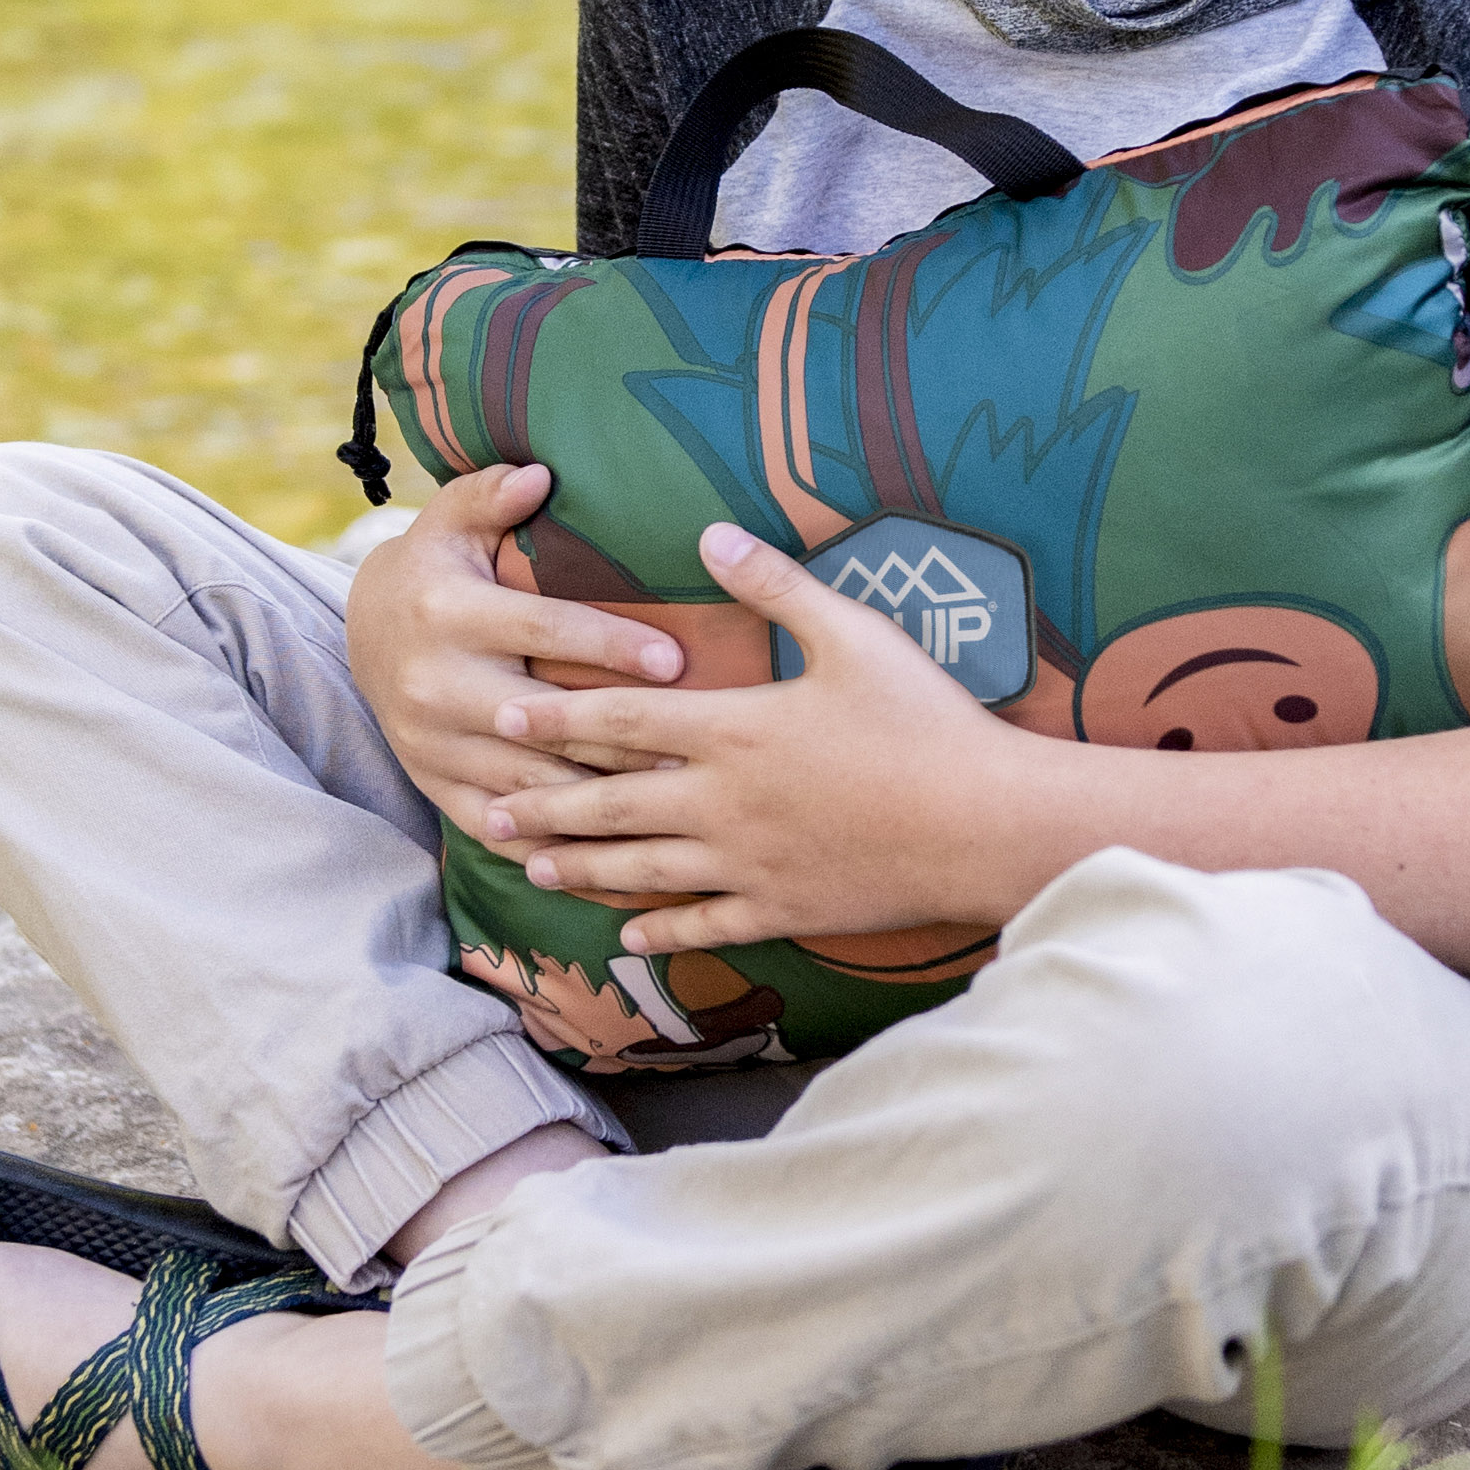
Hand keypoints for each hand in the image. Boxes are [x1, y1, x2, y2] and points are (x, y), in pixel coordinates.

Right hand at [344, 464, 690, 838]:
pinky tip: (615, 862)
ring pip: (526, 787)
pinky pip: (499, 832)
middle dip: (620, 739)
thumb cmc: (436, 566)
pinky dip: (556, 851)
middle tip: (696, 751)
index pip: (543, 630)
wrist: (364, 632)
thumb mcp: (452, 520)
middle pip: (543, 722)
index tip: (677, 659)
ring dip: (598, 805)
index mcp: (449, 614)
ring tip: (670, 810)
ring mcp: (432, 746)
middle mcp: (436, 685)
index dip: (610, 645)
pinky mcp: (434, 787)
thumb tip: (538, 473)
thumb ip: (490, 493)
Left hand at [478, 520, 1035, 954]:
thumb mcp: (853, 634)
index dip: (558, 718)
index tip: (505, 715)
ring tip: (533, 864)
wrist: (982, 823)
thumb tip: (712, 533)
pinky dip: (660, 929)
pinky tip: (627, 937)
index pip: (622, 722)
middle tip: (487, 809)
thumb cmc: (924, 720)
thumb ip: (775, 585)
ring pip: (643, 870)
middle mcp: (724, 803)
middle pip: (613, 804)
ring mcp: (749, 865)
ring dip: (582, 867)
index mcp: (735, 729)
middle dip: (545, 804)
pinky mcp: (782, 909)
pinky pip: (704, 923)